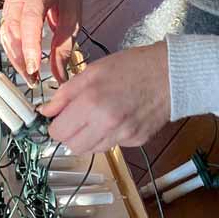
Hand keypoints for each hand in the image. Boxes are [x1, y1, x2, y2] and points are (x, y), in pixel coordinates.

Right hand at [1, 0, 84, 83]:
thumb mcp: (73, 18)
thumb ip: (64, 47)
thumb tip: (60, 76)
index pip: (31, 18)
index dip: (30, 45)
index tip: (34, 68)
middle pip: (13, 28)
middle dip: (21, 57)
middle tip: (33, 78)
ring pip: (6, 32)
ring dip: (15, 57)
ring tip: (29, 75)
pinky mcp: (7, 8)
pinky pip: (5, 32)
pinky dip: (12, 50)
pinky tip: (22, 63)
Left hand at [39, 43, 170, 155]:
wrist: (172, 74)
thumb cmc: (133, 66)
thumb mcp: (92, 71)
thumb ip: (65, 93)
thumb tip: (46, 111)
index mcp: (91, 103)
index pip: (58, 133)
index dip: (55, 124)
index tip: (59, 117)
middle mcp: (106, 124)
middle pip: (72, 147)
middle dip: (70, 135)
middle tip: (76, 119)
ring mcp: (123, 136)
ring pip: (92, 150)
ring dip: (89, 137)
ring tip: (98, 116)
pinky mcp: (137, 141)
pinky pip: (113, 145)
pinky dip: (110, 136)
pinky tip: (118, 118)